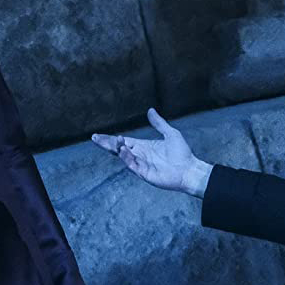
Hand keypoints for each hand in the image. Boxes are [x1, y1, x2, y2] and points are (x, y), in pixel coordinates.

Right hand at [91, 108, 212, 196]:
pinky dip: (127, 158)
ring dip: (118, 148)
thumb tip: (150, 110)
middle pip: (119, 149)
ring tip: (116, 141)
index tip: (97, 136)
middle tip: (94, 138)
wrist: (190, 169)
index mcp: (144, 147)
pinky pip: (133, 165)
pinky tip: (123, 150)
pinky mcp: (145, 174)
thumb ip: (159, 123)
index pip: (123, 141)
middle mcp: (140, 156)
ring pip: (125, 156)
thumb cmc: (182, 154)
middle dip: (107, 144)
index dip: (111, 139)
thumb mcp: (170, 133)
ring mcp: (142, 165)